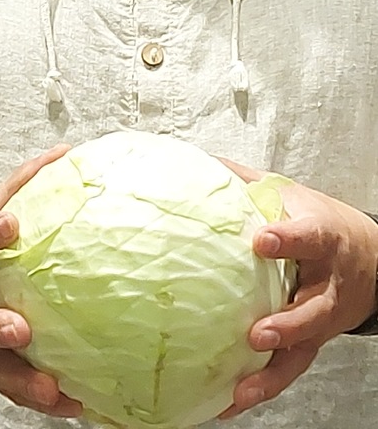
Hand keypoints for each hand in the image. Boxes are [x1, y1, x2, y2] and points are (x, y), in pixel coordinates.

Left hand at [218, 161, 377, 418]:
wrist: (371, 260)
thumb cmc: (322, 223)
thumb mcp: (292, 195)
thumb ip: (249, 182)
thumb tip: (204, 162)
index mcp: (323, 240)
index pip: (309, 237)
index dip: (288, 240)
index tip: (261, 242)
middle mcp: (326, 284)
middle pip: (314, 308)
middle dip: (288, 324)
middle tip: (257, 334)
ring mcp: (321, 319)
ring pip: (303, 349)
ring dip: (273, 371)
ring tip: (242, 389)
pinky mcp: (312, 344)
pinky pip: (289, 370)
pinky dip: (262, 388)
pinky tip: (230, 402)